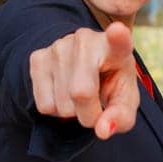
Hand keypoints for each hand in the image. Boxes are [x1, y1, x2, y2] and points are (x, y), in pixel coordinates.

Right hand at [28, 21, 138, 139]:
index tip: (118, 31)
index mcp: (117, 48)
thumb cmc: (111, 85)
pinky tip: (63, 93)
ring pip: (61, 104)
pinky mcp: (38, 57)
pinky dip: (55, 110)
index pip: (118, 41)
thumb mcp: (124, 103)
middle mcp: (86, 40)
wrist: (86, 71)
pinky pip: (44, 105)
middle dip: (89, 113)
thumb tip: (102, 130)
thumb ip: (121, 118)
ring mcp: (59, 46)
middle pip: (81, 92)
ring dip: (72, 112)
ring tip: (80, 95)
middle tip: (95, 103)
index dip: (117, 38)